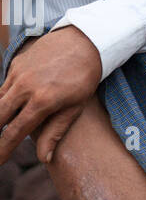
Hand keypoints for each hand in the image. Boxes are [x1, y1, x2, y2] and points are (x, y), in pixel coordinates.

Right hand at [0, 27, 101, 166]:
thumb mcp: (75, 107)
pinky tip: (7, 109)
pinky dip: (3, 99)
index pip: (15, 131)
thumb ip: (56, 132)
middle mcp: (25, 87)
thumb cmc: (84, 78)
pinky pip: (4, 86)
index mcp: (42, 101)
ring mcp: (18, 73)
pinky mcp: (16, 63)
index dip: (3, 149)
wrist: (84, 41)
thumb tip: (44, 158)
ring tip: (3, 128)